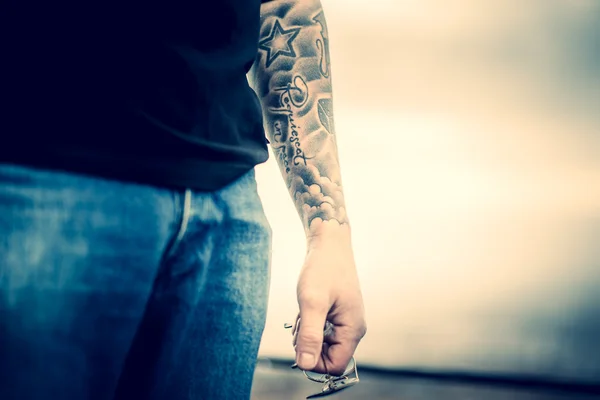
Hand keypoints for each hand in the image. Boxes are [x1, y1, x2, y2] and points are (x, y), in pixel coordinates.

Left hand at [292, 226, 366, 375]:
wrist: (329, 244)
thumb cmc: (323, 268)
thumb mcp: (312, 302)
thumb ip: (310, 335)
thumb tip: (305, 365)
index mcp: (353, 329)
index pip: (334, 366)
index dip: (313, 360)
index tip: (301, 340)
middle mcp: (353, 329)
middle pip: (327, 357)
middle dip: (309, 344)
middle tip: (303, 319)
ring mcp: (346, 322)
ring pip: (322, 344)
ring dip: (307, 333)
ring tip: (305, 310)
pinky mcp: (338, 315)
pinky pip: (321, 332)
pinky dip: (309, 324)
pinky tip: (307, 308)